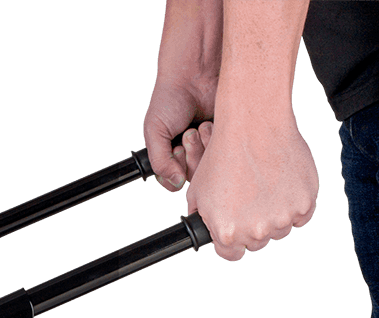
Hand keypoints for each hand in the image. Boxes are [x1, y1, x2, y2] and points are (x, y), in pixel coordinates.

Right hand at [143, 71, 217, 192]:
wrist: (194, 74)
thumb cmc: (170, 99)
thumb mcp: (154, 133)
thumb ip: (159, 162)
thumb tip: (175, 183)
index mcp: (166, 155)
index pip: (171, 182)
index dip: (173, 172)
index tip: (174, 151)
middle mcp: (186, 154)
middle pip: (191, 177)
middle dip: (189, 156)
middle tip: (187, 134)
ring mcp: (206, 147)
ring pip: (207, 168)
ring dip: (202, 147)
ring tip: (199, 126)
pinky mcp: (223, 139)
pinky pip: (223, 153)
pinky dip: (215, 139)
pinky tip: (210, 124)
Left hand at [185, 114, 317, 261]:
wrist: (253, 127)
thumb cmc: (223, 156)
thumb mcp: (197, 194)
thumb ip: (203, 220)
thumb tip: (205, 230)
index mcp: (228, 233)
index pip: (231, 254)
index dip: (231, 242)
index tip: (235, 231)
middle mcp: (256, 231)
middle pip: (257, 242)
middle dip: (252, 227)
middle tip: (251, 203)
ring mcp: (283, 217)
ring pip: (281, 230)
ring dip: (275, 217)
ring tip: (267, 190)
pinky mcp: (305, 202)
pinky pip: (302, 216)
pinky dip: (295, 206)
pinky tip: (284, 188)